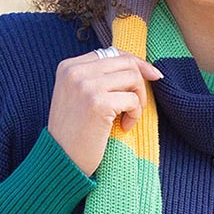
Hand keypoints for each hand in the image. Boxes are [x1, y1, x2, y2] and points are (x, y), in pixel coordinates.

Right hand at [47, 49, 164, 177]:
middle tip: (137, 105)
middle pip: (125, 62)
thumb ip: (98, 78)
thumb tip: (139, 66)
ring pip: (132, 77)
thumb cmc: (74, 133)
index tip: (152, 76)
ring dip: (138, 100)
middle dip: (140, 83)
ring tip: (128, 117)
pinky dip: (135, 114)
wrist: (61, 160)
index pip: (111, 52)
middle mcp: (75, 72)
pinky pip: (132, 100)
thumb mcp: (78, 97)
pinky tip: (124, 127)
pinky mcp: (98, 103)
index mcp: (68, 67)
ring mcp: (86, 86)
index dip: (135, 63)